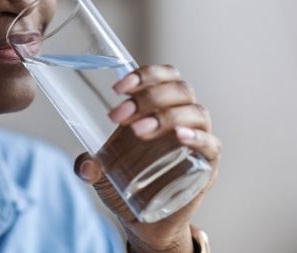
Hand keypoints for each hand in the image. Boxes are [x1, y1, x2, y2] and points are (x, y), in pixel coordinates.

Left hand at [74, 65, 220, 252]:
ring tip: (138, 130)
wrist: (143, 221)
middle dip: (148, 97)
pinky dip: (197, 137)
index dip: (146, 75)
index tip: (118, 88)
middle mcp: (183, 117)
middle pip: (179, 90)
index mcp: (161, 107)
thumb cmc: (125, 184)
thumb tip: (86, 166)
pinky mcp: (207, 166)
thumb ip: (88, 166)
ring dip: (167, 115)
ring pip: (195, 113)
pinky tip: (180, 137)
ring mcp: (198, 140)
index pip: (165, 76)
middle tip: (118, 116)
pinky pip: (211, 144)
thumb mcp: (101, 172)